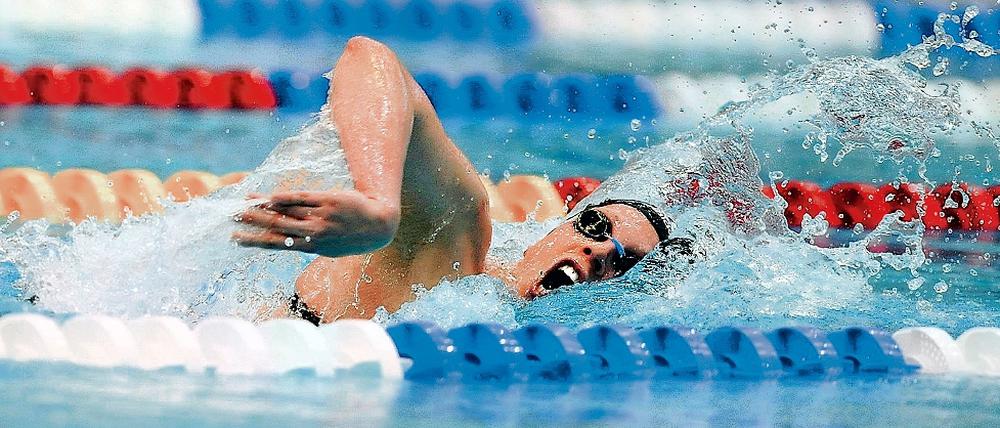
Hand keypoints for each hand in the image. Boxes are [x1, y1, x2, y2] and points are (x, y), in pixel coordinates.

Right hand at [232, 190, 399, 257]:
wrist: (380, 225)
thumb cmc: (353, 235)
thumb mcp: (331, 246)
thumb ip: (309, 242)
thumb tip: (286, 239)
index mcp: (312, 247)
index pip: (278, 244)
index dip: (255, 241)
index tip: (237, 239)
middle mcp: (314, 233)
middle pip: (278, 226)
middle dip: (254, 222)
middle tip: (233, 217)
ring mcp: (321, 217)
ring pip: (287, 212)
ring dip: (264, 207)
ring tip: (246, 202)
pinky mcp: (329, 200)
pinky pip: (302, 198)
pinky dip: (285, 197)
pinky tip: (271, 196)